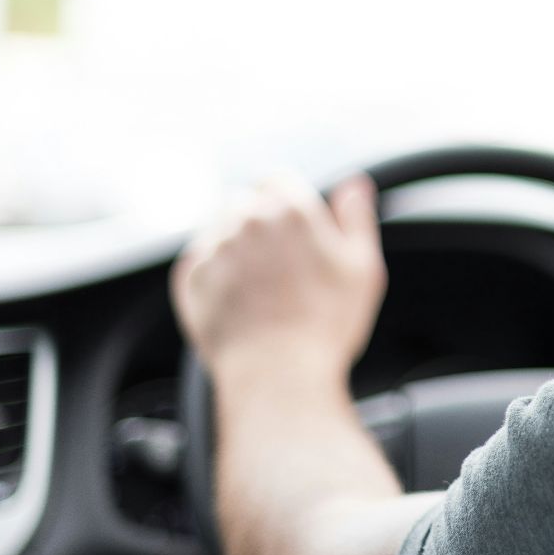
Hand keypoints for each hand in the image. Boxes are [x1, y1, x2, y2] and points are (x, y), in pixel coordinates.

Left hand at [172, 174, 386, 386]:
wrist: (278, 375)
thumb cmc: (326, 326)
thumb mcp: (363, 267)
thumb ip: (356, 217)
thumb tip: (353, 185)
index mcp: (290, 210)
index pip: (277, 179)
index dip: (287, 200)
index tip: (293, 229)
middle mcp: (246, 220)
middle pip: (245, 202)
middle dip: (258, 224)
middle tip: (279, 265)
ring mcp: (214, 248)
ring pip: (219, 230)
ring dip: (234, 246)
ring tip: (258, 286)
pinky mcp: (190, 278)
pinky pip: (199, 261)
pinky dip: (214, 274)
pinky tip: (238, 300)